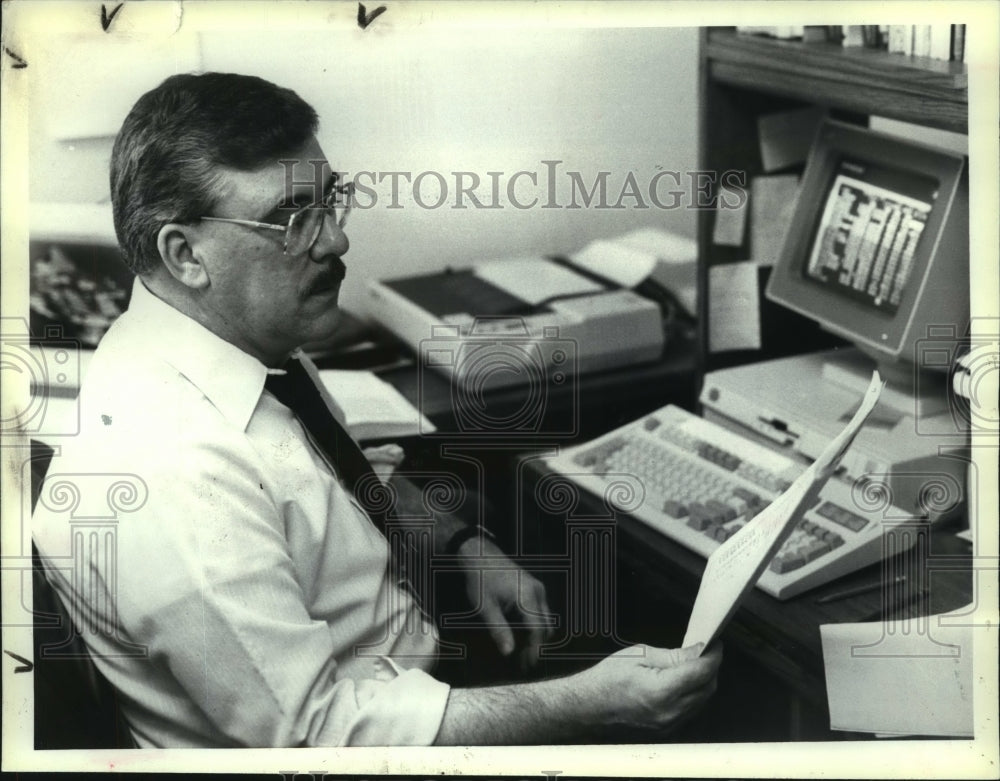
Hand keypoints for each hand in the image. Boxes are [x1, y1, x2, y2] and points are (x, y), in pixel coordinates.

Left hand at [457, 536, 555, 670]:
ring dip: (537, 636)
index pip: (538, 630)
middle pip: (547, 626)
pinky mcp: (534, 587)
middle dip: (537, 646)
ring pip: (546, 619)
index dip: (533, 650)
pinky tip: (521, 635)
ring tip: (523, 652)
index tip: (525, 665)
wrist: (479, 555)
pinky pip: (541, 611)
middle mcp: (538, 591)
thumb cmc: (480, 580)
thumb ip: (499, 629)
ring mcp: (538, 588)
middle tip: (524, 662)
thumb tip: (509, 653)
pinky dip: (535, 625)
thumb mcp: (485, 607)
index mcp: (527, 596)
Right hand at [573, 643, 721, 737]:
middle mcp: (670, 712)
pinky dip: (693, 694)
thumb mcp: (640, 654)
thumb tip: (697, 650)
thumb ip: (673, 655)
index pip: (702, 672)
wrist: (590, 705)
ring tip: (689, 665)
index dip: (713, 655)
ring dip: (703, 682)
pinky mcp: (667, 729)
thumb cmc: (608, 679)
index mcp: (662, 691)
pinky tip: (681, 682)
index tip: (714, 644)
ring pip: (702, 700)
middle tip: (702, 650)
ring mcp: (669, 724)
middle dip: (710, 667)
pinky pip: (691, 710)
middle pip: (708, 688)